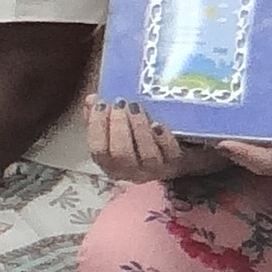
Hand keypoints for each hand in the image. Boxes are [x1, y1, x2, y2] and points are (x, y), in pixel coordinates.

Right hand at [84, 94, 211, 183]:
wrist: (179, 146)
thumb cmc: (140, 133)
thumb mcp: (118, 123)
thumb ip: (101, 114)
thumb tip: (91, 100)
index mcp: (111, 163)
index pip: (98, 151)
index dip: (97, 128)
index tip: (101, 104)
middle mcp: (132, 172)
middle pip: (121, 155)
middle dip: (119, 127)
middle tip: (120, 104)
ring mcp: (156, 170)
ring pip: (146, 156)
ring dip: (139, 129)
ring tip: (136, 107)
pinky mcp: (177, 164)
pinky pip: (171, 154)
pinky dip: (163, 139)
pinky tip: (157, 124)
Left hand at [219, 81, 271, 178]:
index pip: (271, 160)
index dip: (246, 154)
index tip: (224, 144)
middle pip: (263, 167)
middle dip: (238, 156)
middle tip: (213, 140)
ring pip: (263, 168)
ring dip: (242, 158)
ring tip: (219, 141)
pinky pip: (268, 164)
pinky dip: (251, 156)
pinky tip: (237, 144)